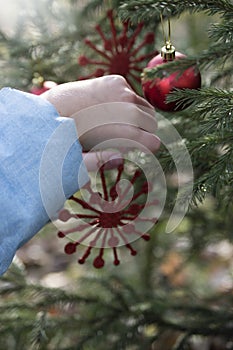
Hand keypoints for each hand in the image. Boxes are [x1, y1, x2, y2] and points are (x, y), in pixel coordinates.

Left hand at [41, 75, 159, 152]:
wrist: (53, 107)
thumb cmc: (68, 136)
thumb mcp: (83, 156)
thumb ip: (102, 161)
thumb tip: (121, 159)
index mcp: (122, 131)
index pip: (152, 141)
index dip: (150, 147)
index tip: (144, 149)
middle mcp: (126, 108)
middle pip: (152, 122)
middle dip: (145, 131)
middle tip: (130, 136)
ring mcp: (123, 91)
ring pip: (145, 107)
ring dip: (139, 116)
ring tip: (120, 123)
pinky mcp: (117, 80)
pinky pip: (134, 95)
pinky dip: (129, 103)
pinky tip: (111, 107)